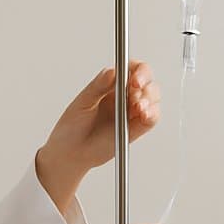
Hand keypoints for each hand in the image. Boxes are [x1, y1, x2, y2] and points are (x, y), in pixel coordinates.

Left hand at [36, 62, 160, 201]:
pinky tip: (145, 115)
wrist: (71, 154)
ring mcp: (131, 112)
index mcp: (110, 85)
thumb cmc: (71, 127)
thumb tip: (113, 71)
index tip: (134, 79)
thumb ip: (98, 86)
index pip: (132, 69)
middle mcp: (123, 96)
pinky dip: (152, 114)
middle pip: (147, 82)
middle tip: (136, 93)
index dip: (138, 71)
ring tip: (138, 106)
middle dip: (146, 85)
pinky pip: (151, 118)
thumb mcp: (82, 102)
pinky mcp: (136, 129)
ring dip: (150, 100)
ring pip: (153, 98)